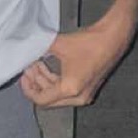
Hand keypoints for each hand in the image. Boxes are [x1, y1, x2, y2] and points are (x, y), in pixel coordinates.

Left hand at [19, 7, 135, 109]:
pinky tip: (48, 65)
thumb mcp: (58, 44)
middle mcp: (78, 97)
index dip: (28, 89)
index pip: (41, 100)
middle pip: (49, 99)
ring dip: (45, 81)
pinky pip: (67, 90)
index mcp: (70, 90)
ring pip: (58, 94)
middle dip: (36, 84)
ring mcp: (85, 94)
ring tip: (36, 64)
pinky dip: (56, 80)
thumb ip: (39, 48)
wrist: (113, 37)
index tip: (23, 76)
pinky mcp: (89, 88)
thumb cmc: (89, 42)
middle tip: (28, 68)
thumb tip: (25, 49)